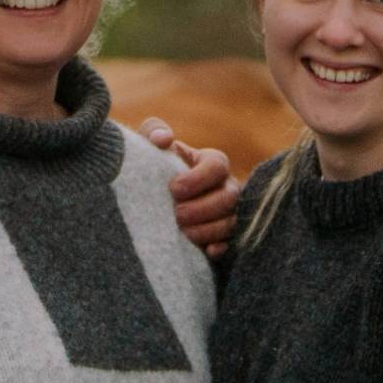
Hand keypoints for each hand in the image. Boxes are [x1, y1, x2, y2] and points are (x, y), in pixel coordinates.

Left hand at [150, 122, 240, 259]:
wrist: (150, 205)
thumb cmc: (153, 170)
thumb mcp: (150, 148)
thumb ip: (153, 132)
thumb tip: (163, 139)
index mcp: (212, 162)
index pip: (218, 166)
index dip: (198, 179)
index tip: (174, 189)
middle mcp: (226, 187)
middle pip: (229, 197)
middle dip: (203, 208)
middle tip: (177, 215)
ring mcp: (229, 213)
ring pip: (232, 222)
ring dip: (207, 229)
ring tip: (183, 232)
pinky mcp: (226, 237)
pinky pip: (232, 244)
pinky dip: (220, 248)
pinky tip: (206, 250)